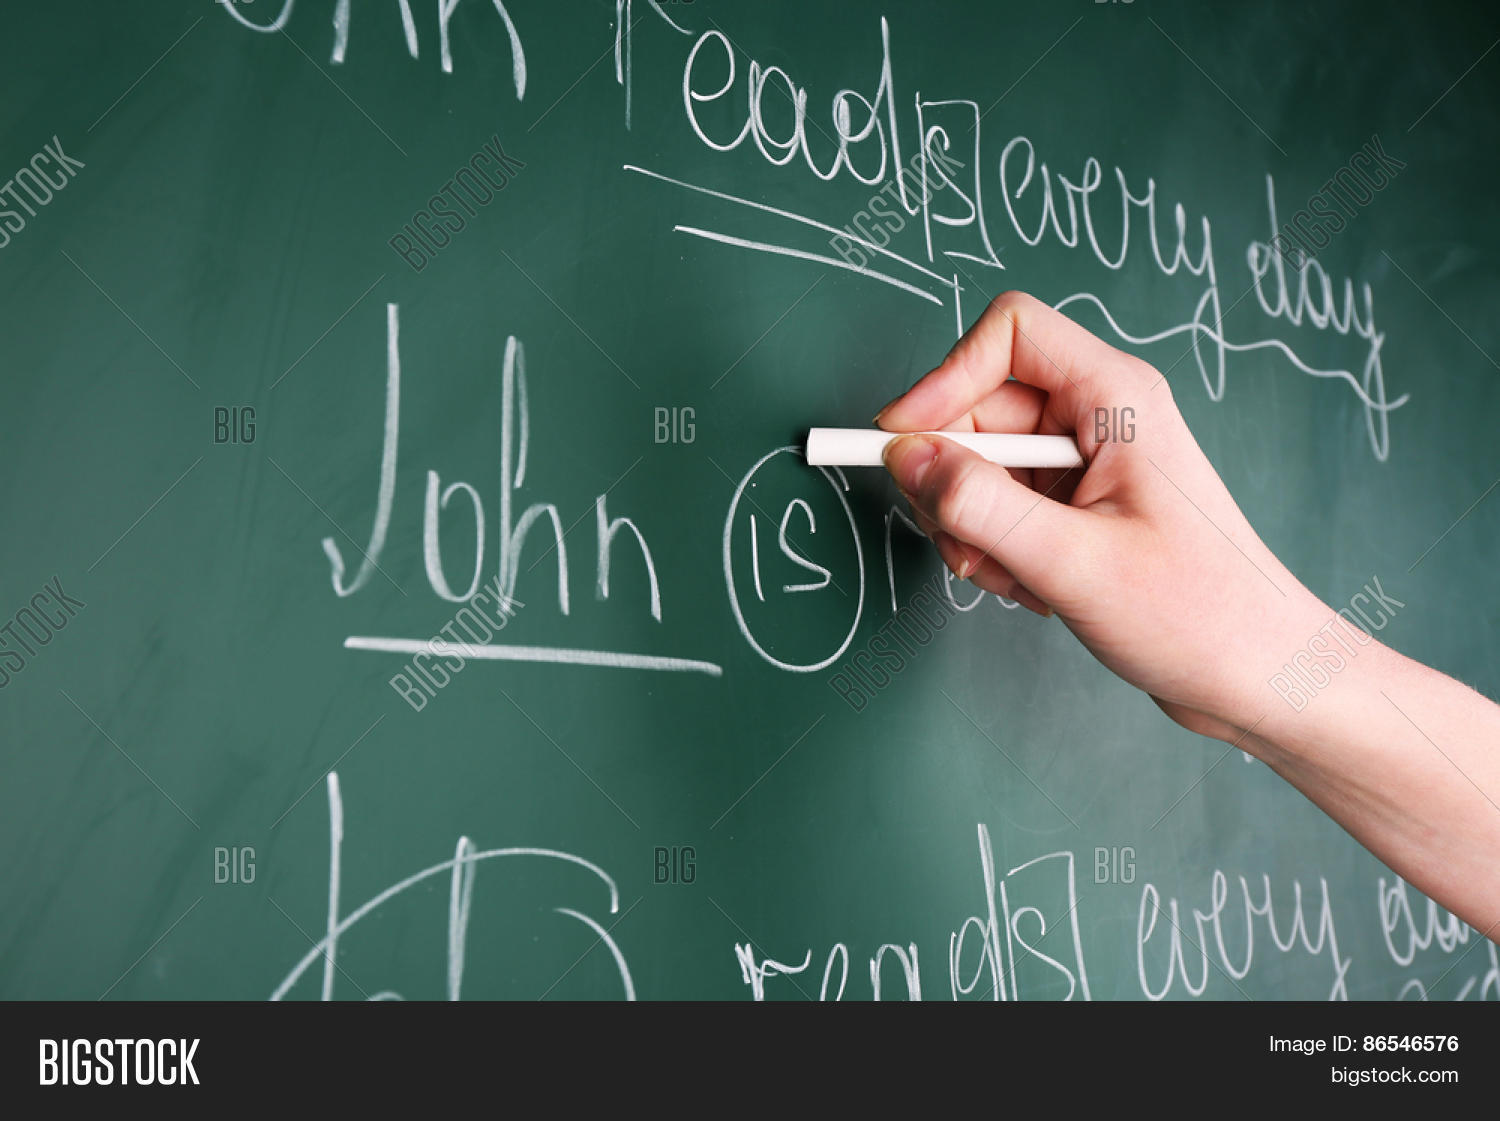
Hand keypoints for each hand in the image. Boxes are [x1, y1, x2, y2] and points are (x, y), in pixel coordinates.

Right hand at [878, 291, 1327, 742]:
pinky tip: (1032, 588)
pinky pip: (1000, 505)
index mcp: (1117, 398)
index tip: (905, 444)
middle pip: (980, 407)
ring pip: (981, 463)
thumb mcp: (1074, 562)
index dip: (945, 380)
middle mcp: (1101, 417)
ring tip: (1014, 578)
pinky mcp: (1076, 506)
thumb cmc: (1199, 615)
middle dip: (955, 479)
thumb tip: (907, 459)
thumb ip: (981, 507)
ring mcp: (1087, 463)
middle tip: (963, 543)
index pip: (1009, 333)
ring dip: (973, 525)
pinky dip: (994, 548)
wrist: (1257, 677)